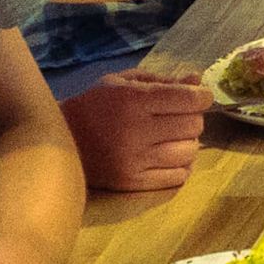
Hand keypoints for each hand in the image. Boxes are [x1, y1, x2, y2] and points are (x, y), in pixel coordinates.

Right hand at [61, 71, 205, 191]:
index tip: (200, 96)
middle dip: (193, 117)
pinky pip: (178, 177)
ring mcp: (134, 160)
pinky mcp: (133, 183)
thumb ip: (163, 81)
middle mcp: (135, 130)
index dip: (202, 96)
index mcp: (132, 99)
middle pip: (193, 125)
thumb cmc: (96, 105)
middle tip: (179, 116)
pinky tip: (168, 156)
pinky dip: (181, 165)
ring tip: (172, 137)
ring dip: (188, 142)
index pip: (187, 99)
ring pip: (189, 152)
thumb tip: (198, 81)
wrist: (62, 141)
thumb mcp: (124, 83)